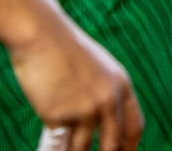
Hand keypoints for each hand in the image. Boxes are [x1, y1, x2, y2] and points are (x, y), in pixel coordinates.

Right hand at [8, 16, 142, 150]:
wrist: (38, 31)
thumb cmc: (59, 46)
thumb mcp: (93, 65)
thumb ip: (102, 91)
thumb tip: (100, 122)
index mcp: (120, 85)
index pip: (134, 127)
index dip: (129, 147)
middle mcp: (108, 100)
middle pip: (112, 145)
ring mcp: (85, 109)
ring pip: (81, 148)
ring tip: (65, 146)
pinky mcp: (59, 116)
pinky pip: (57, 146)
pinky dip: (51, 150)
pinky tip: (46, 150)